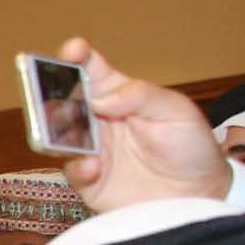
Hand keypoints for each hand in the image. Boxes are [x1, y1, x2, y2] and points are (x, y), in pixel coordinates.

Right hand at [59, 37, 225, 214]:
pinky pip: (72, 170)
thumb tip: (98, 98)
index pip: (90, 70)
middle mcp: (97, 120)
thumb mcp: (176, 111)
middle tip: (43, 90)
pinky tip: (94, 167)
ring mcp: (91, 150)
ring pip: (57, 135)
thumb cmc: (192, 146)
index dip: (77, 56)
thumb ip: (140, 96)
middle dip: (47, 92)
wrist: (202, 194)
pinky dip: (79, 167)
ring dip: (53, 130)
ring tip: (63, 131)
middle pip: (62, 100)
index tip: (72, 50)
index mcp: (118, 95)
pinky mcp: (90, 180)